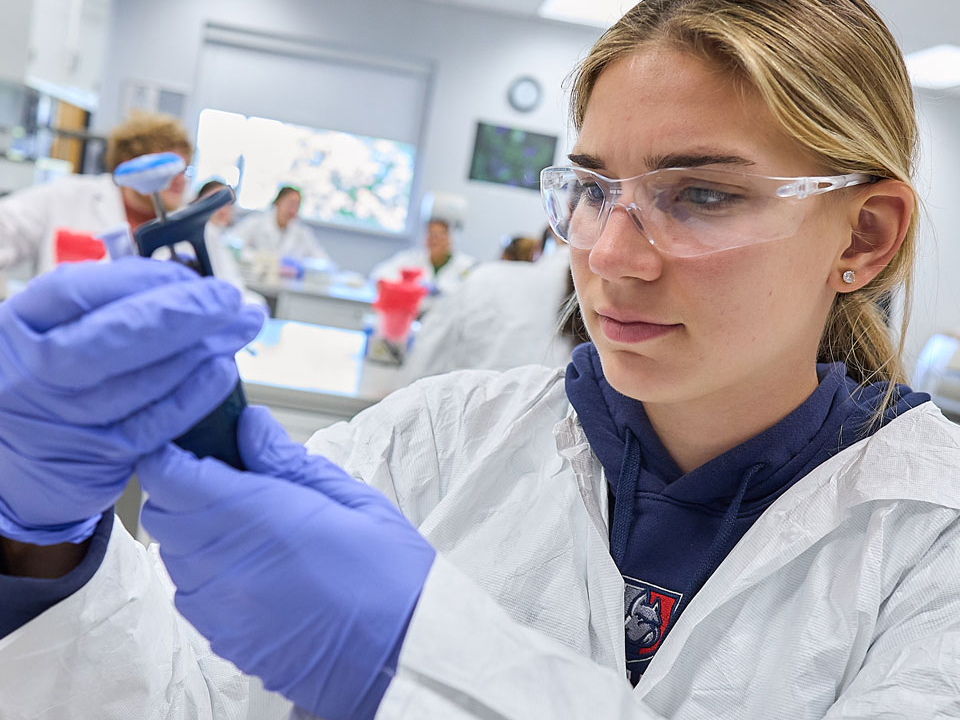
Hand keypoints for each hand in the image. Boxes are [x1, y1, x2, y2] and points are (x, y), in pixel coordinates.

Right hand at [0, 258, 262, 544]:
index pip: (75, 291)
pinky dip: (196, 394)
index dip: (140, 278)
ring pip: (142, 380)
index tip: (189, 274)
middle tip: (229, 299)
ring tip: (238, 328)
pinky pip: (157, 422)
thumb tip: (180, 276)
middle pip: (113, 336)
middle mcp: (33, 374)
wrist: (16, 466)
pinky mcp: (100, 454)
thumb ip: (105, 303)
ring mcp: (66, 417)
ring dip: (202, 350)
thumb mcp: (52, 333)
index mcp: (17, 328)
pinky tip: (222, 370)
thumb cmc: (46, 382)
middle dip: (183, 313)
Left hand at [137, 406, 435, 719]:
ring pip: (172, 554)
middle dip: (181, 488)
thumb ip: (289, 461)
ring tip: (245, 525)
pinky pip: (190, 594)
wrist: (402, 655)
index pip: (173, 476)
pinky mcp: (226, 639)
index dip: (172, 452)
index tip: (192, 442)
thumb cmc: (391, 577)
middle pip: (162, 513)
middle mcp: (228, 565)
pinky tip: (250, 565)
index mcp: (263, 519)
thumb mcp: (354, 501)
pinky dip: (204, 571)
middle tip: (226, 479)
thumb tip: (250, 425)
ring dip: (193, 531)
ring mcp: (222, 608)